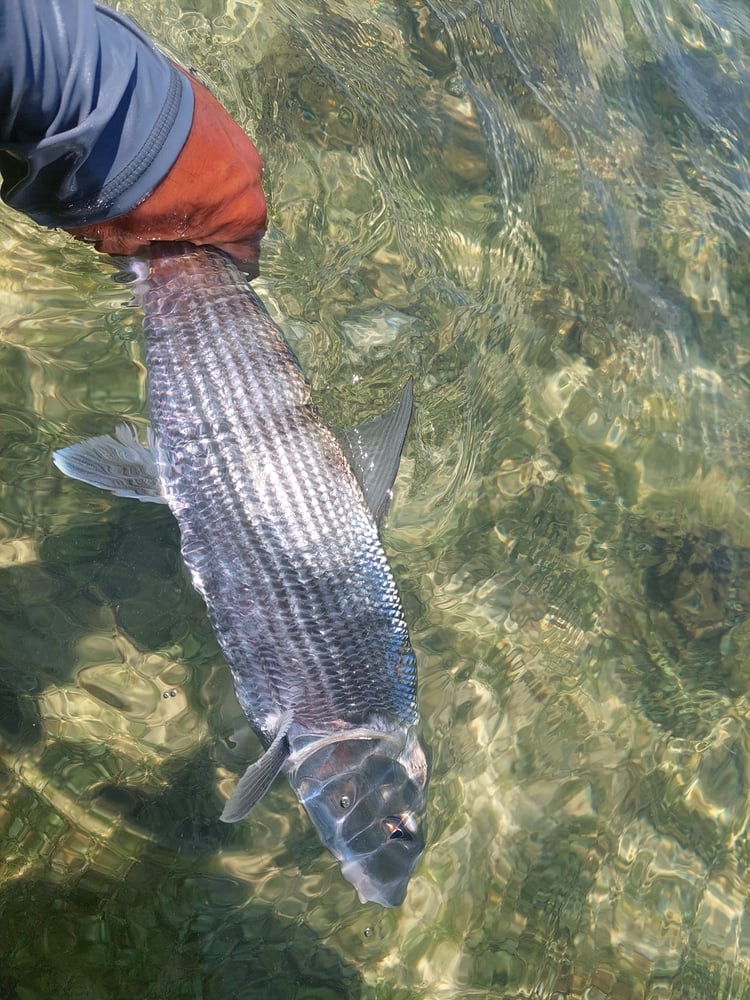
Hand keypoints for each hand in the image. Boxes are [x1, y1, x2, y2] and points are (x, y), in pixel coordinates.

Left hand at [67, 68, 266, 267]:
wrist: (116, 111)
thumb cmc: (133, 187)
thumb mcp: (128, 233)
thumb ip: (139, 243)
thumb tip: (131, 242)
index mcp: (243, 215)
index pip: (245, 250)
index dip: (218, 255)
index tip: (194, 251)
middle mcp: (250, 173)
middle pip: (236, 202)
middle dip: (210, 209)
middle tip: (174, 209)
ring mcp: (235, 132)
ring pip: (224, 164)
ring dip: (202, 171)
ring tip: (164, 167)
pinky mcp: (212, 99)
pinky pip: (206, 131)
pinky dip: (189, 139)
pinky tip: (157, 138)